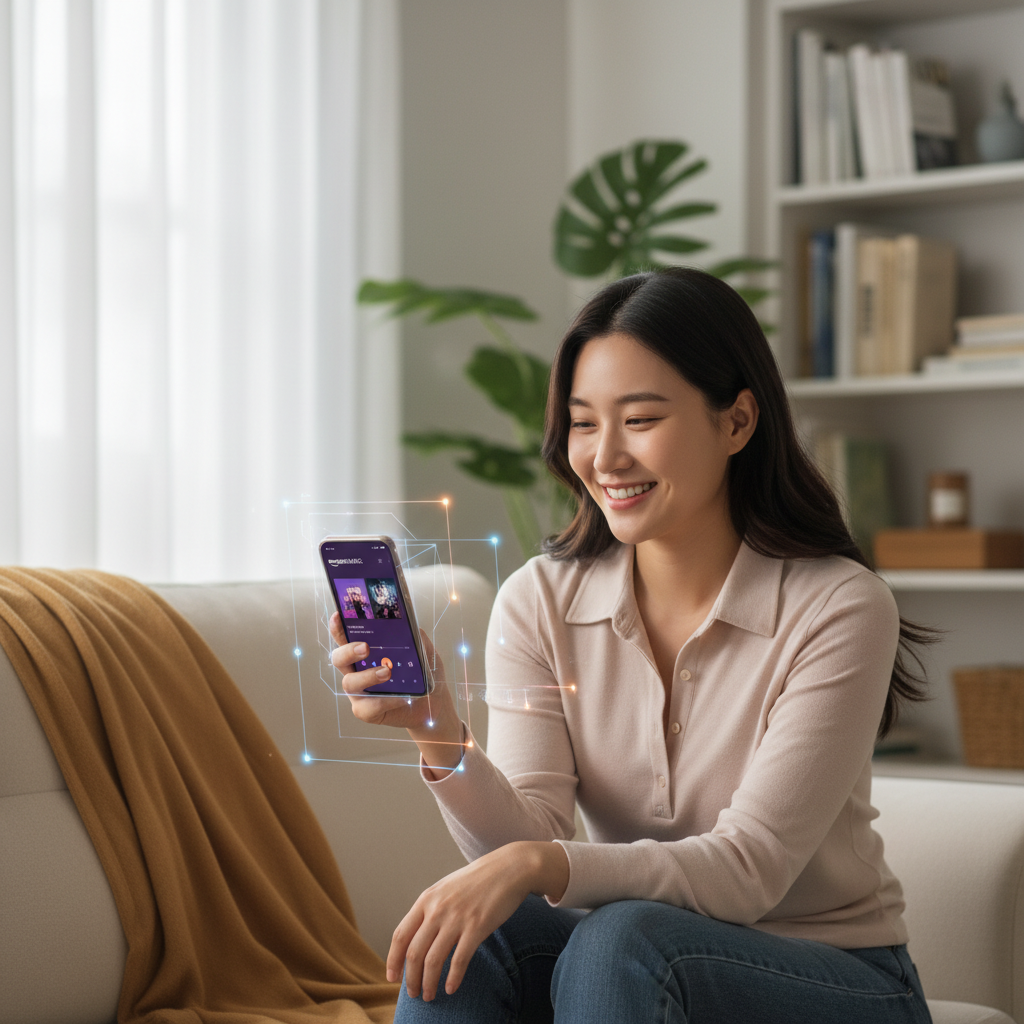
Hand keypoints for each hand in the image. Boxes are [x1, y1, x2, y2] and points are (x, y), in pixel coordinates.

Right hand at [328, 614, 462, 771]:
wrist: (434, 706)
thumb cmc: (424, 676)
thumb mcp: (426, 654)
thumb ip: (418, 640)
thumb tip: (411, 627)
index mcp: (366, 653)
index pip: (346, 637)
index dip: (338, 628)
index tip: (338, 616)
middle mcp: (357, 670)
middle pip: (338, 659)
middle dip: (347, 651)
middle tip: (365, 647)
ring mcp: (360, 692)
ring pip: (349, 683)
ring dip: (367, 676)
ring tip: (387, 673)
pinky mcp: (367, 711)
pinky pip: (367, 707)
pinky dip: (385, 701)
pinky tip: (401, 698)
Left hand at [388, 841, 569, 1001]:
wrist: (508, 868)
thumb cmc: (476, 881)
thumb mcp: (446, 889)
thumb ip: (430, 910)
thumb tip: (417, 938)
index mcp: (426, 899)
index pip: (400, 935)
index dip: (393, 960)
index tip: (392, 978)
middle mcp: (437, 909)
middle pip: (414, 952)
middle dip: (410, 978)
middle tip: (413, 994)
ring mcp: (457, 918)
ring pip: (433, 960)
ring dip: (428, 983)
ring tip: (429, 996)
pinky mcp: (477, 926)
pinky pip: (459, 960)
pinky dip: (453, 978)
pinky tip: (451, 988)